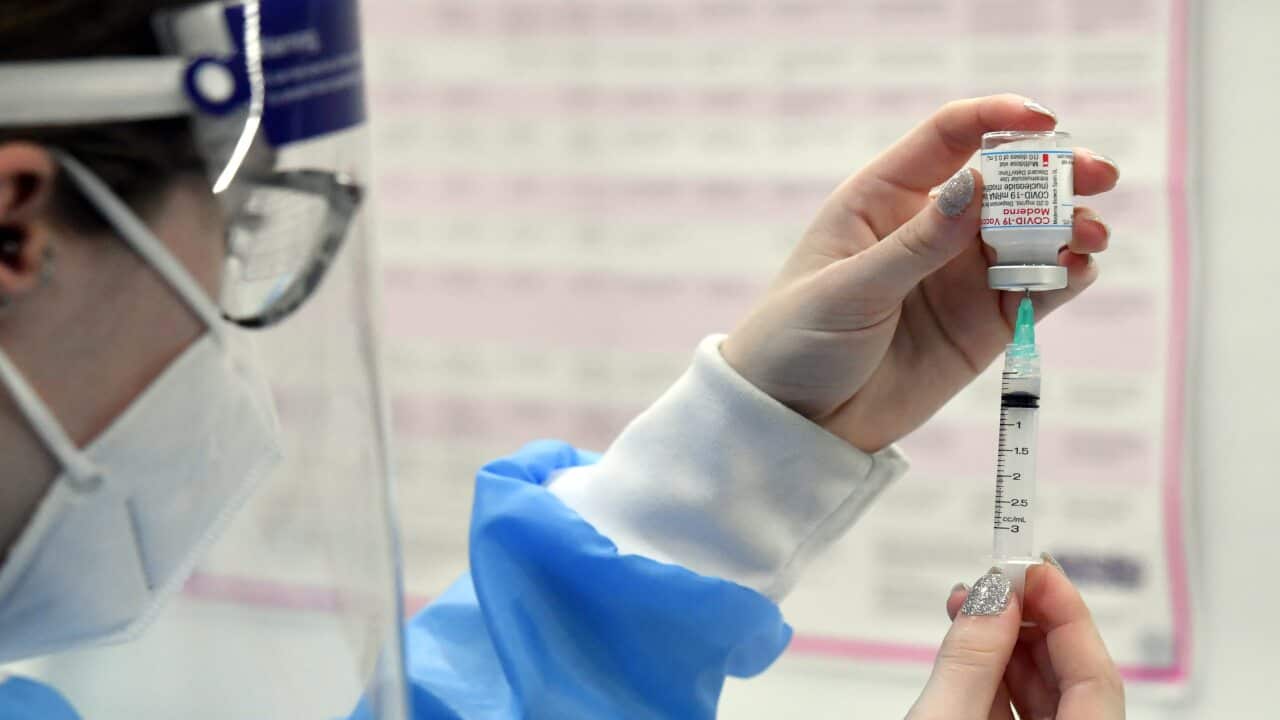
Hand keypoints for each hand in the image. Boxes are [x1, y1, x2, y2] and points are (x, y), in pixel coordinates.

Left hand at [721, 94, 1118, 451]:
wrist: (796, 424)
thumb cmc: (797, 341)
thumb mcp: (849, 288)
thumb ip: (916, 243)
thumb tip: (975, 185)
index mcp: (882, 199)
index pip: (949, 138)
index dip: (998, 119)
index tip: (1044, 122)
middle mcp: (929, 228)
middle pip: (1006, 183)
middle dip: (1056, 173)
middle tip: (1099, 176)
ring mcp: (960, 276)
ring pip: (1032, 235)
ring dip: (1069, 227)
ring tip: (1088, 237)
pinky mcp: (983, 324)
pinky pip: (1038, 288)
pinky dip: (1065, 275)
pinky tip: (1076, 271)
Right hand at [906, 560, 1124, 719]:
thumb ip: (971, 662)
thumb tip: (995, 596)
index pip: (1095, 674)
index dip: (1066, 612)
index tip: (1033, 565)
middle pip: (1071, 678)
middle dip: (1032, 622)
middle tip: (998, 578)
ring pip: (1044, 692)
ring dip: (1005, 642)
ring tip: (967, 604)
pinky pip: (1016, 710)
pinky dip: (991, 673)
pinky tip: (965, 641)